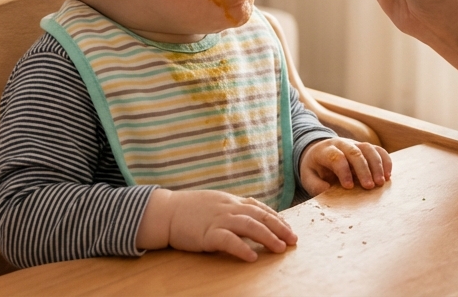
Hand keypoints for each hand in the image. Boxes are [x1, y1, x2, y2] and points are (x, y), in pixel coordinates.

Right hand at [136, 189, 296, 261]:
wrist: (165, 211)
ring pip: (249, 226)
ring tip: (280, 248)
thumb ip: (231, 208)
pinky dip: (241, 248)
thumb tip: (250, 216)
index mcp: (230, 200)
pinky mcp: (207, 233)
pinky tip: (252, 257)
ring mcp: (218, 219)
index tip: (288, 228)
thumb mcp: (214, 202)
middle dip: (279, 227)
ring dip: (267, 237)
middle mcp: (228, 207)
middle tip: (293, 239)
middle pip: (260, 216)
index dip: (276, 218)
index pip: (259, 207)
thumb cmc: (188, 209)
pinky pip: (228, 240)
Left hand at [299, 137, 391, 195]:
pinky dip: (385, 160)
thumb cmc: (315, 168)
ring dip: (377, 165)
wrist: (319, 151)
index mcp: (325, 151)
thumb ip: (314, 184)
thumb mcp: (307, 176)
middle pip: (355, 152)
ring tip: (381, 182)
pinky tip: (388, 175)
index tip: (348, 186)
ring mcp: (354, 144)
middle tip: (370, 186)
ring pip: (369, 149)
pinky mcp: (364, 148)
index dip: (343, 171)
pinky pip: (378, 150)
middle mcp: (341, 144)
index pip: (336, 157)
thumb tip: (327, 190)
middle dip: (364, 169)